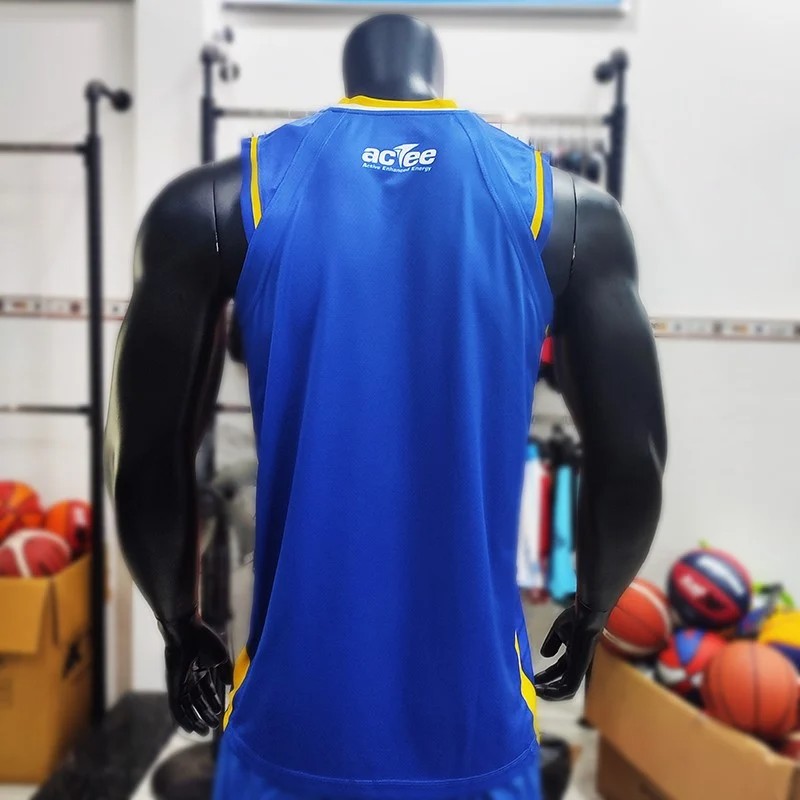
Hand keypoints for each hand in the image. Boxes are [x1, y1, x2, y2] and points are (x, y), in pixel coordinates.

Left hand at [158, 613, 232, 734]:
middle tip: (214, 726)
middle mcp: (191, 679)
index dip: (214, 702)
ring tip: (205, 731)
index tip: (222, 712)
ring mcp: (181, 684)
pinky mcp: (173, 687)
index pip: (208, 691)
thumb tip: (231, 686)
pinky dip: (183, 719)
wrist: (186, 632)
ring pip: (188, 708)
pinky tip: (190, 729)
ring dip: (196, 720)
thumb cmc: (204, 640)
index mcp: (202, 670)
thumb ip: (226, 671)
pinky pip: (177, 708)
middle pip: (199, 701)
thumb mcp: (220, 657)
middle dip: (206, 714)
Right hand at [534, 601, 607, 700]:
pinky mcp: (580, 670)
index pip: (559, 669)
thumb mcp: (558, 630)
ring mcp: (579, 667)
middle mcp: (577, 663)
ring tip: (536, 692)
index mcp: (573, 654)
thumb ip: (552, 643)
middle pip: (562, 681)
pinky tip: (543, 691)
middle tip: (533, 688)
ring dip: (551, 693)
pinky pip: (569, 688)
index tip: (533, 677)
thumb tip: (544, 655)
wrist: (586, 615)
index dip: (546, 675)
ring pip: (566, 689)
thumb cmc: (575, 618)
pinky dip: (556, 693)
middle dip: (547, 686)